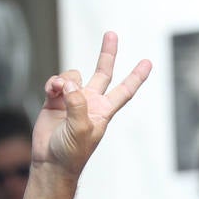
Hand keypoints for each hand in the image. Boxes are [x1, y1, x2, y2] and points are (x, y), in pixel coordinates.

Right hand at [31, 32, 151, 177]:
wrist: (51, 163)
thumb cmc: (71, 153)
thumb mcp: (81, 129)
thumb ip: (78, 103)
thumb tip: (69, 83)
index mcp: (104, 112)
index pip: (124, 91)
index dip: (136, 77)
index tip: (147, 63)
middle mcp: (90, 103)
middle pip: (103, 73)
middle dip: (107, 54)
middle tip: (111, 34)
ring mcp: (73, 101)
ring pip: (73, 76)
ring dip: (66, 78)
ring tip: (60, 90)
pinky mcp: (55, 101)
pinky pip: (56, 82)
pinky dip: (53, 83)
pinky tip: (52, 90)